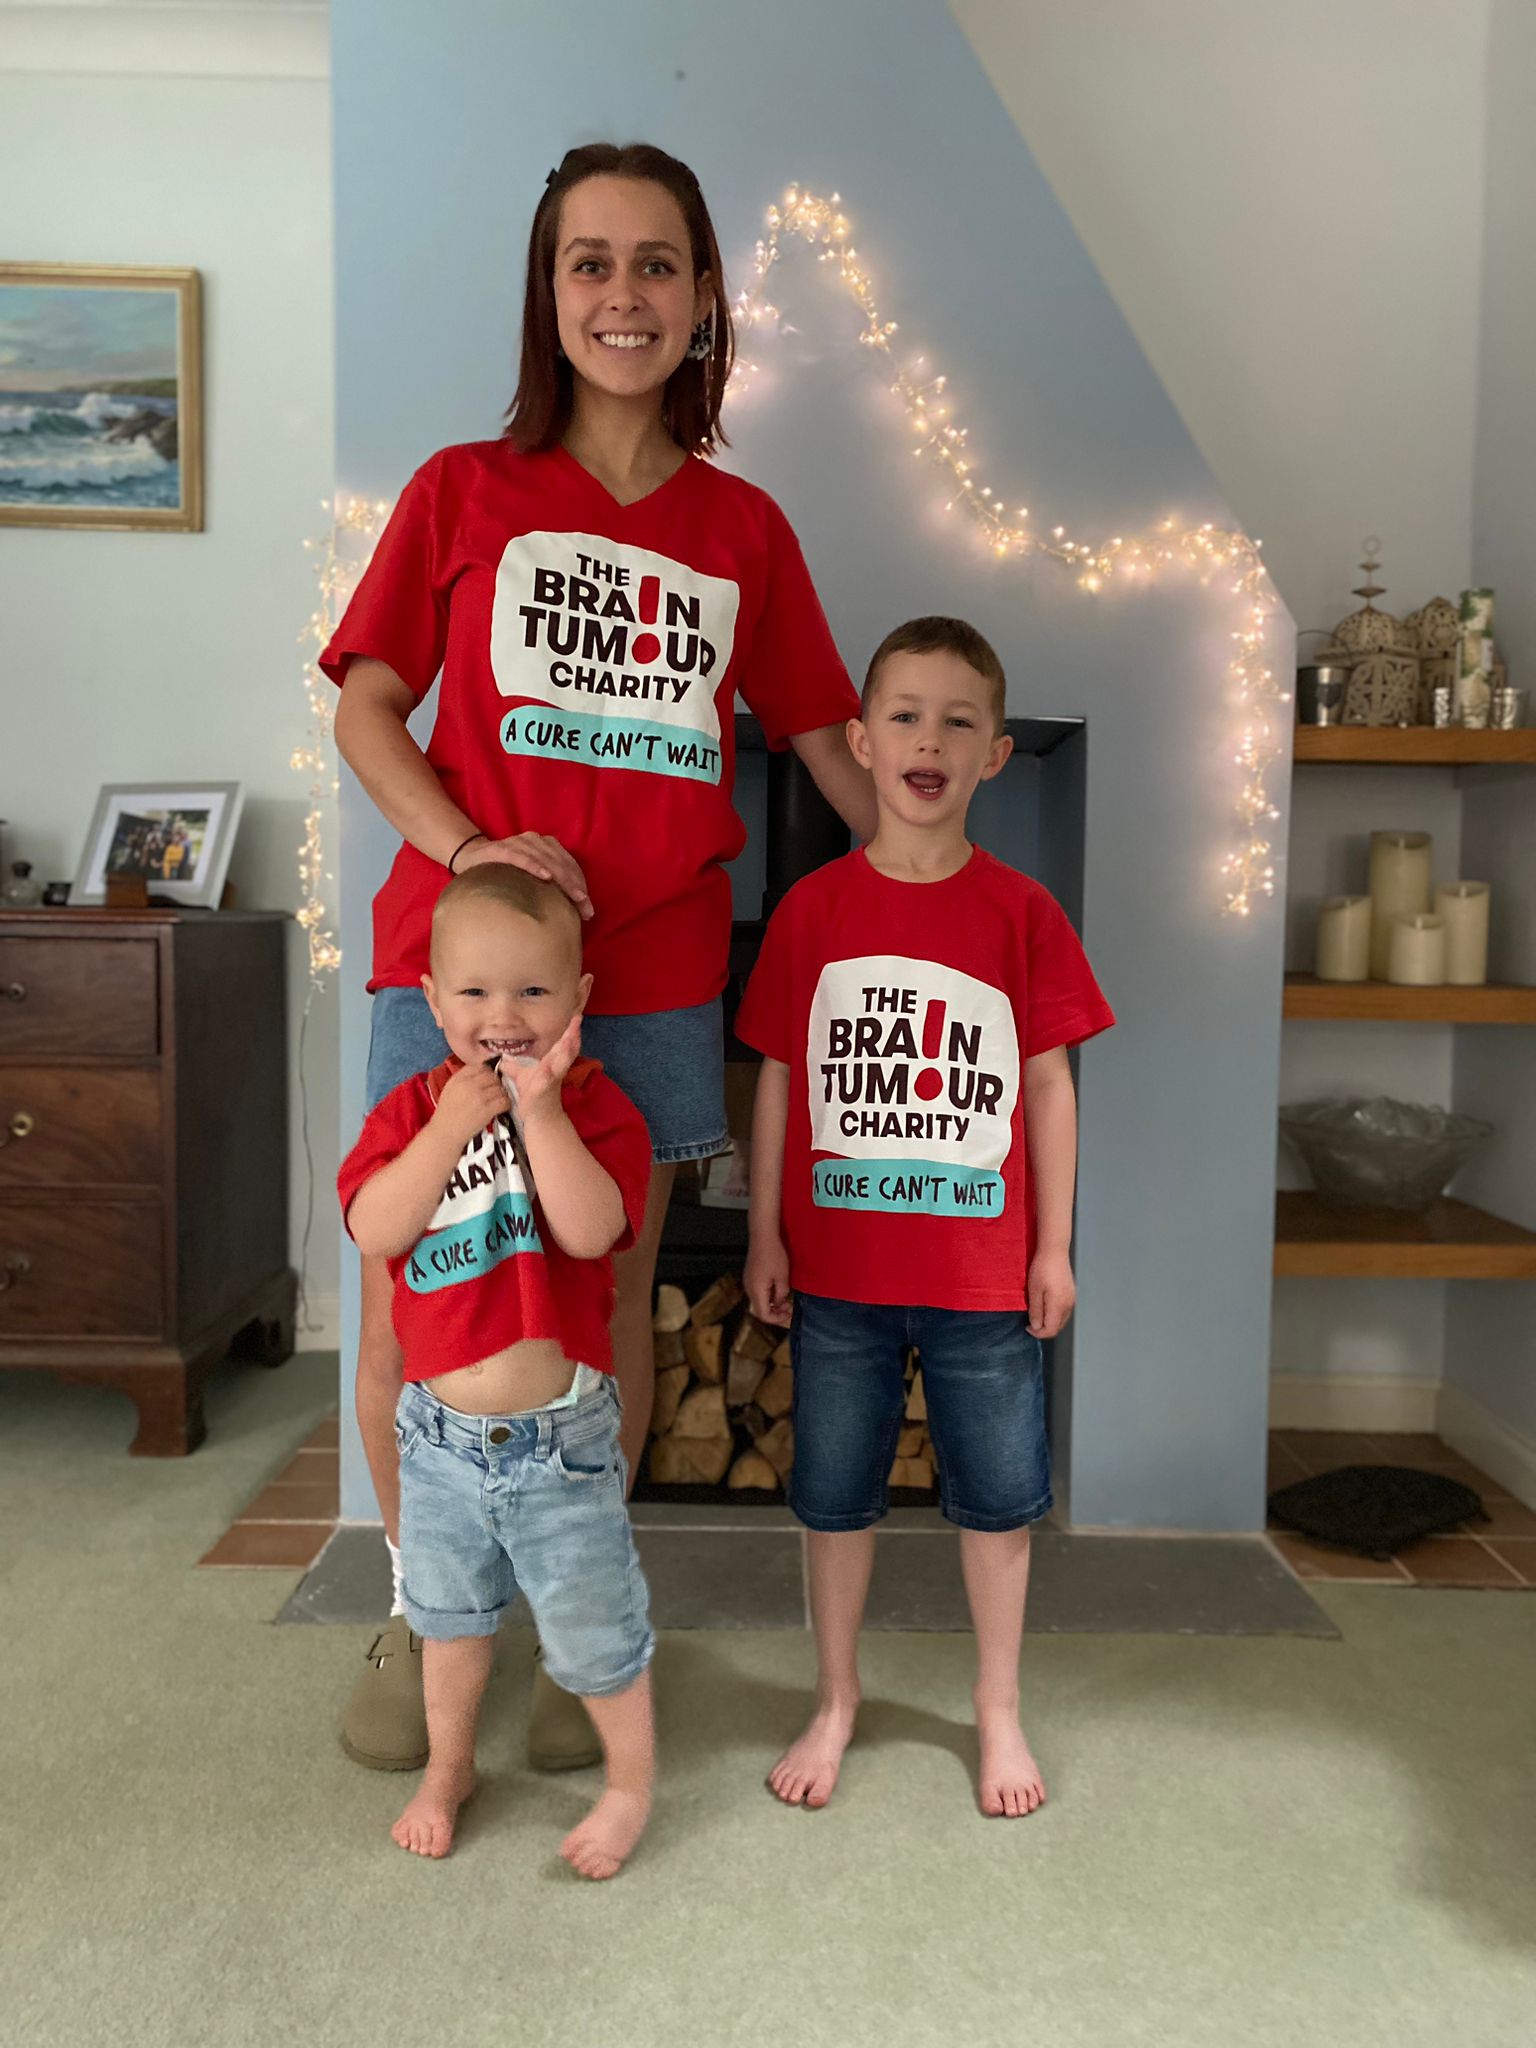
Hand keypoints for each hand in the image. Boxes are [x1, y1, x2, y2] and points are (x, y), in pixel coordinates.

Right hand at [433, 1061, 507, 1148]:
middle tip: (496, 1091)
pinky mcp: (487, 1109)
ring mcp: (479, 1096)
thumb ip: (463, 1079)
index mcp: (458, 1078)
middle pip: (492, 1076)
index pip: (480, 1066)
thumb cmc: (446, 1114)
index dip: (487, 1072)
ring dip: (502, 1094)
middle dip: (496, 1083)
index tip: (489, 1079)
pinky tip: (502, 1108)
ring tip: (499, 1100)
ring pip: (500, 1088)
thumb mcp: (450, 1090)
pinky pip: (504, 1101)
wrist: (445, 1134)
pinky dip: (506, 1104)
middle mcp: (469, 1084)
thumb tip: (482, 1073)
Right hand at [458, 832, 592, 918]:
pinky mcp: (502, 849)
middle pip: (562, 865)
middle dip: (576, 888)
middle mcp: (536, 841)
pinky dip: (535, 866)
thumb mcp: (530, 879)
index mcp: (547, 846)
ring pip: (548, 861)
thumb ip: (549, 888)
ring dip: (563, 880)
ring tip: (575, 897)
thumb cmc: (506, 873)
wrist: (471, 858)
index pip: (570, 866)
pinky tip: (546, 877)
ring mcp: (520, 843)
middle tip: (585, 910)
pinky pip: (521, 857)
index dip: (581, 887)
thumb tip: (573, 914)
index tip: (588, 910)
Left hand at [500, 1013, 582, 1128]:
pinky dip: (547, 1075)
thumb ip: (514, 1067)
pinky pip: (546, 1082)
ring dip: (565, 1052)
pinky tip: (548, 1069)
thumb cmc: (533, 1096)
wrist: (539, 1118)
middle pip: (567, 1050)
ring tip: (569, 1039)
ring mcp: (551, 1081)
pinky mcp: (543, 1092)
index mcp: (552, 1064)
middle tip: (578, 1022)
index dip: (569, 1031)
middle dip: (572, 1037)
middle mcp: (555, 1070)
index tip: (576, 1017)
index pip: (562, 1044)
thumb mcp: (522, 1078)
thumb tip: (502, 1058)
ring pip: (561, 1064)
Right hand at [746, 1235, 793, 1327]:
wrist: (763, 1237)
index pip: (764, 1315)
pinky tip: (777, 1289)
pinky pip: (758, 1292)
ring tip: (785, 1298)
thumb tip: (780, 1302)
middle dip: (775, 1312)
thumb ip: (781, 1294)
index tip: (788, 1314)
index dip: (777, 1319)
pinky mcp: (750, 1276)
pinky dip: (767, 1296)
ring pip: (759, 1301)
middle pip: (760, 1309)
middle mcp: (749, 1289)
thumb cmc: (774, 1255)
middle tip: (789, 1307)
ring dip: (772, 1304)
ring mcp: (748, 1282)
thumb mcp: (783, 1277)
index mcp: (756, 1291)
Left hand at [1027, 1247, 1074, 1339]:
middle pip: (1057, 1327)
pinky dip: (1054, 1314)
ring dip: (1049, 1322)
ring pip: (1061, 1320)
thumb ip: (1036, 1311)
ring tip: (1036, 1314)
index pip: (1051, 1330)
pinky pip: (1063, 1311)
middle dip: (1044, 1329)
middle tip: (1030, 1322)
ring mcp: (1072, 1299)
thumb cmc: (1042, 1269)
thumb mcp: (1034, 1291)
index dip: (1038, 1333)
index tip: (1027, 1327)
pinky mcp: (1071, 1294)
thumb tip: (1036, 1327)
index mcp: (1059, 1306)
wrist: (1054, 1251)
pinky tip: (1045, 1306)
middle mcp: (1068, 1305)